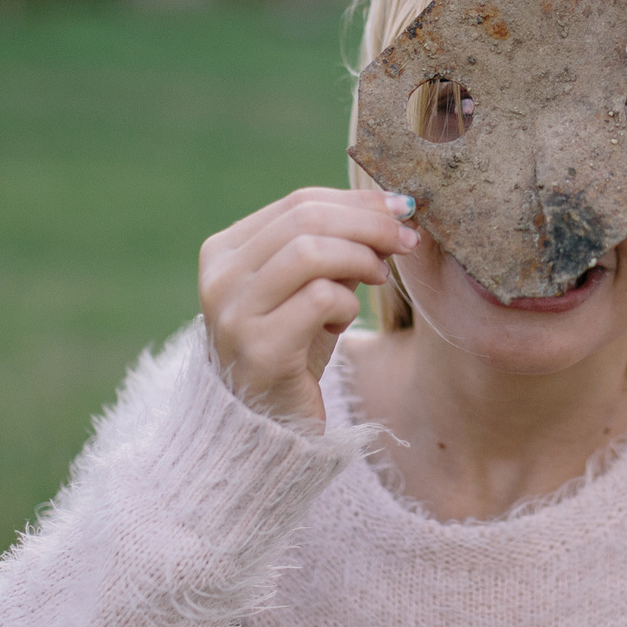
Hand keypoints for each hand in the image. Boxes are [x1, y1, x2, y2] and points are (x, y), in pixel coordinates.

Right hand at [199, 188, 419, 422]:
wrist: (265, 425)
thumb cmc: (293, 348)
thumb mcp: (309, 288)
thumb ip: (337, 248)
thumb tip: (392, 210)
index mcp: (224, 251)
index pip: (298, 203)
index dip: (358, 202)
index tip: (401, 209)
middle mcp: (220, 278)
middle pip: (306, 220)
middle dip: (369, 224)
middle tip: (407, 240)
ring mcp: (234, 314)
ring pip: (310, 252)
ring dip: (361, 259)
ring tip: (379, 277)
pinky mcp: (260, 349)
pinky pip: (320, 299)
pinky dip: (347, 302)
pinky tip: (344, 321)